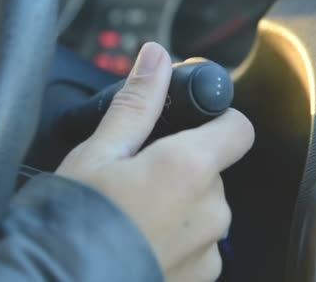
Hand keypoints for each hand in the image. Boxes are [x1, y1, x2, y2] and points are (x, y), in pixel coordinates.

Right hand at [56, 42, 253, 280]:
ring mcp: (208, 248)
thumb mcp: (99, 153)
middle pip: (214, 170)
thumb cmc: (77, 220)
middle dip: (184, 166)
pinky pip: (201, 244)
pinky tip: (143, 240)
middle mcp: (211, 209)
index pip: (238, 128)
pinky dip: (178, 238)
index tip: (191, 123)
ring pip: (205, 208)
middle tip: (138, 175)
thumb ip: (137, 103)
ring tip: (136, 213)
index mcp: (189, 168)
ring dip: (181, 204)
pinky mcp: (201, 277)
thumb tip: (157, 56)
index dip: (217, 120)